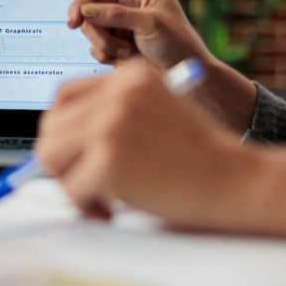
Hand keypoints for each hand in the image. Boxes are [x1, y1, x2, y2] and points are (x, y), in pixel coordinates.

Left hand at [35, 61, 285, 237]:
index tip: (78, 154)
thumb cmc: (197, 157)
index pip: (64, 96)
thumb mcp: (156, 112)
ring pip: (49, 156)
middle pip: (50, 126)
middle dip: (62, 161)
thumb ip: (112, 114)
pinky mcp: (109, 162)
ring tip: (101, 197)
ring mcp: (112, 126)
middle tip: (88, 182)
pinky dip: (86, 207)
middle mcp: (119, 93)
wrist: (237, 182)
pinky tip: (112, 210)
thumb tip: (54, 139)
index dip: (65, 130)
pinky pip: (70, 190)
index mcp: (130, 76)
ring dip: (70, 183)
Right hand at [66, 0, 209, 68]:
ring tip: (124, 51)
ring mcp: (119, 26)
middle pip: (90, 0)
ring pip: (90, 27)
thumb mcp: (150, 24)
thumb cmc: (178, 44)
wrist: (181, 77)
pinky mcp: (113, 46)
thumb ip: (116, 15)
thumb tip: (85, 11)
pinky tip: (124, 58)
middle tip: (73, 23)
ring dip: (102, 40)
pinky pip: (94, 47)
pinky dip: (106, 53)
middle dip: (82, 12)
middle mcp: (127, 5)